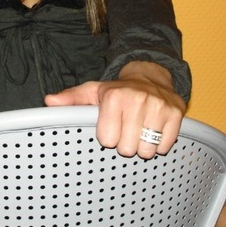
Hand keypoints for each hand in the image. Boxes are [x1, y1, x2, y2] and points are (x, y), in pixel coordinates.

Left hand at [45, 61, 185, 158]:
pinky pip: (165, 146)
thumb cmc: (117, 90)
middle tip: (125, 128)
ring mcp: (158, 107)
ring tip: (138, 129)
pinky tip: (152, 129)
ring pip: (147, 150)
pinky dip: (159, 143)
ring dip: (142, 145)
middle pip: (127, 148)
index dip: (107, 136)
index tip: (110, 126)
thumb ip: (71, 99)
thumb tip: (49, 102)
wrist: (150, 76)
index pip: (107, 140)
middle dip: (125, 143)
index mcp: (114, 96)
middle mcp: (137, 99)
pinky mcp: (176, 113)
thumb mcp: (92, 91)